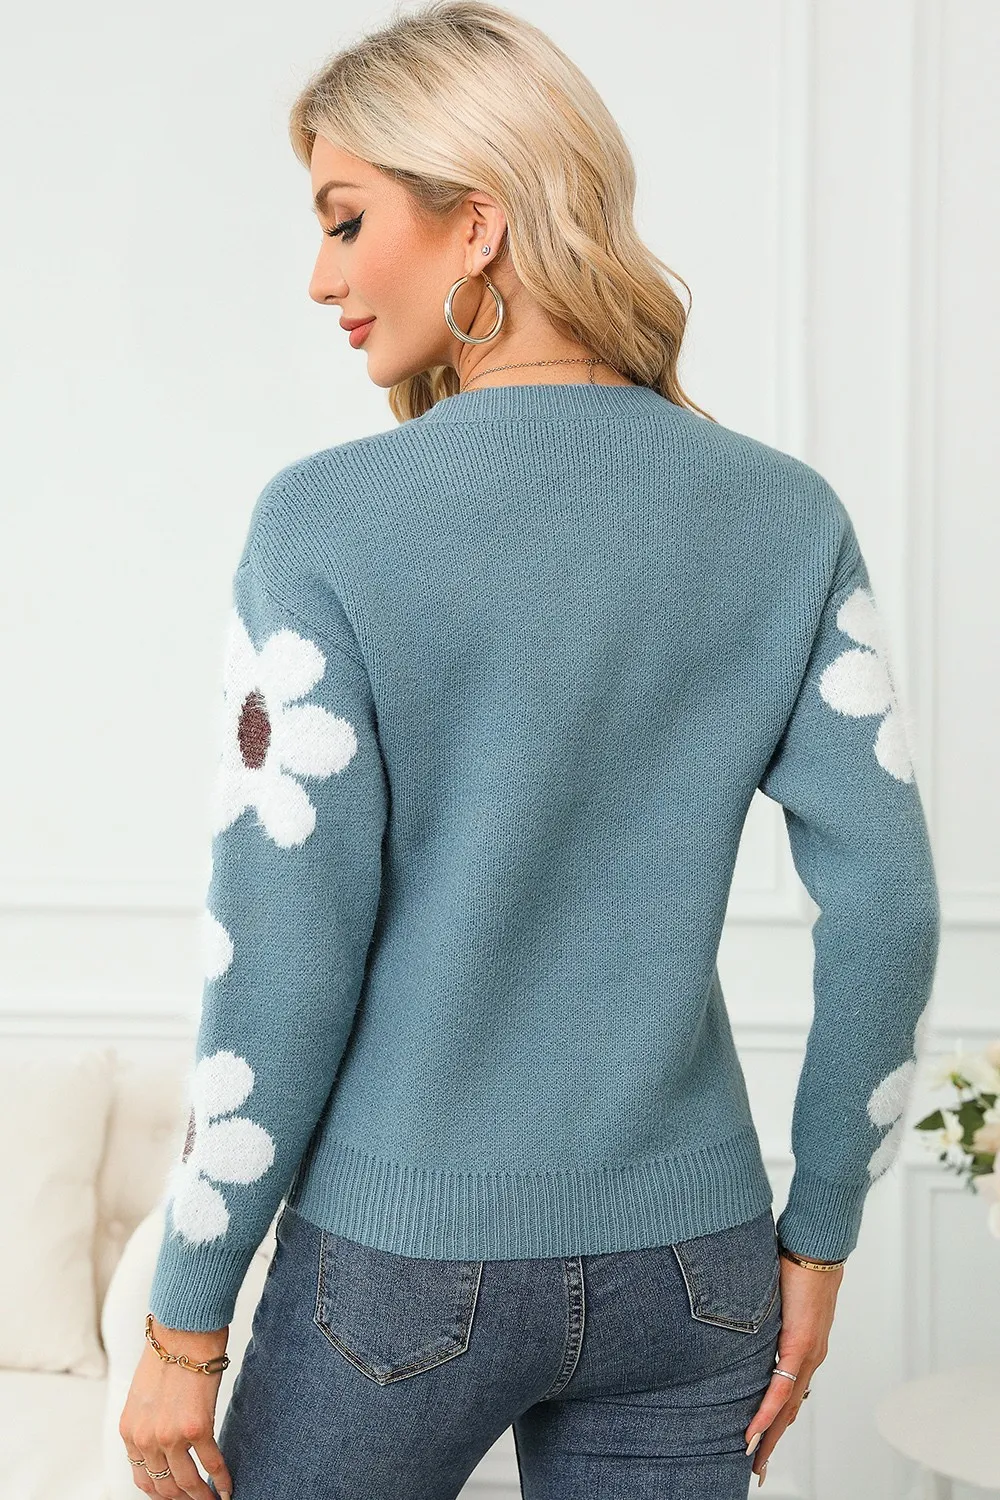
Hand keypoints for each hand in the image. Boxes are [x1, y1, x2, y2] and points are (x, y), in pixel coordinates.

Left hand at [119, 1315, 234, 1499]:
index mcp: (129, 1431)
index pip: (142, 1477)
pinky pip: (210, 1464)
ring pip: (186, 1482)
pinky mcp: (196, 1427)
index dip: (161, 1492)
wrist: (183, 1328)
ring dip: (201, 1497)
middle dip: (182, 1499)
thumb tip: (165, 1441)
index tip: (175, 1496)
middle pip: (164, 1486)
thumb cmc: (169, 1351)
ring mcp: (169, 1436)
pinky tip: (227, 1487)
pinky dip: (221, 1480)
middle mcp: (145, 1439)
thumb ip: (150, 1421)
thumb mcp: (145, 1393)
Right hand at [744, 1254, 844, 1485]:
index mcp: (806, 1346)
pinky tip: (754, 1430)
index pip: (791, 1392)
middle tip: (758, 1467)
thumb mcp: (780, 1293)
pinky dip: (767, 1412)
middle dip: (772, 1440)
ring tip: (755, 1458)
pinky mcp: (800, 1344)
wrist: (817, 1246)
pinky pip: (780, 1387)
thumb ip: (771, 1311)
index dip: (777, 1418)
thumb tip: (749, 1311)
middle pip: (789, 1409)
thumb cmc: (799, 1261)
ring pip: (786, 1406)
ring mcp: (808, 1353)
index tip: (764, 1438)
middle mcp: (811, 1356)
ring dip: (769, 1434)